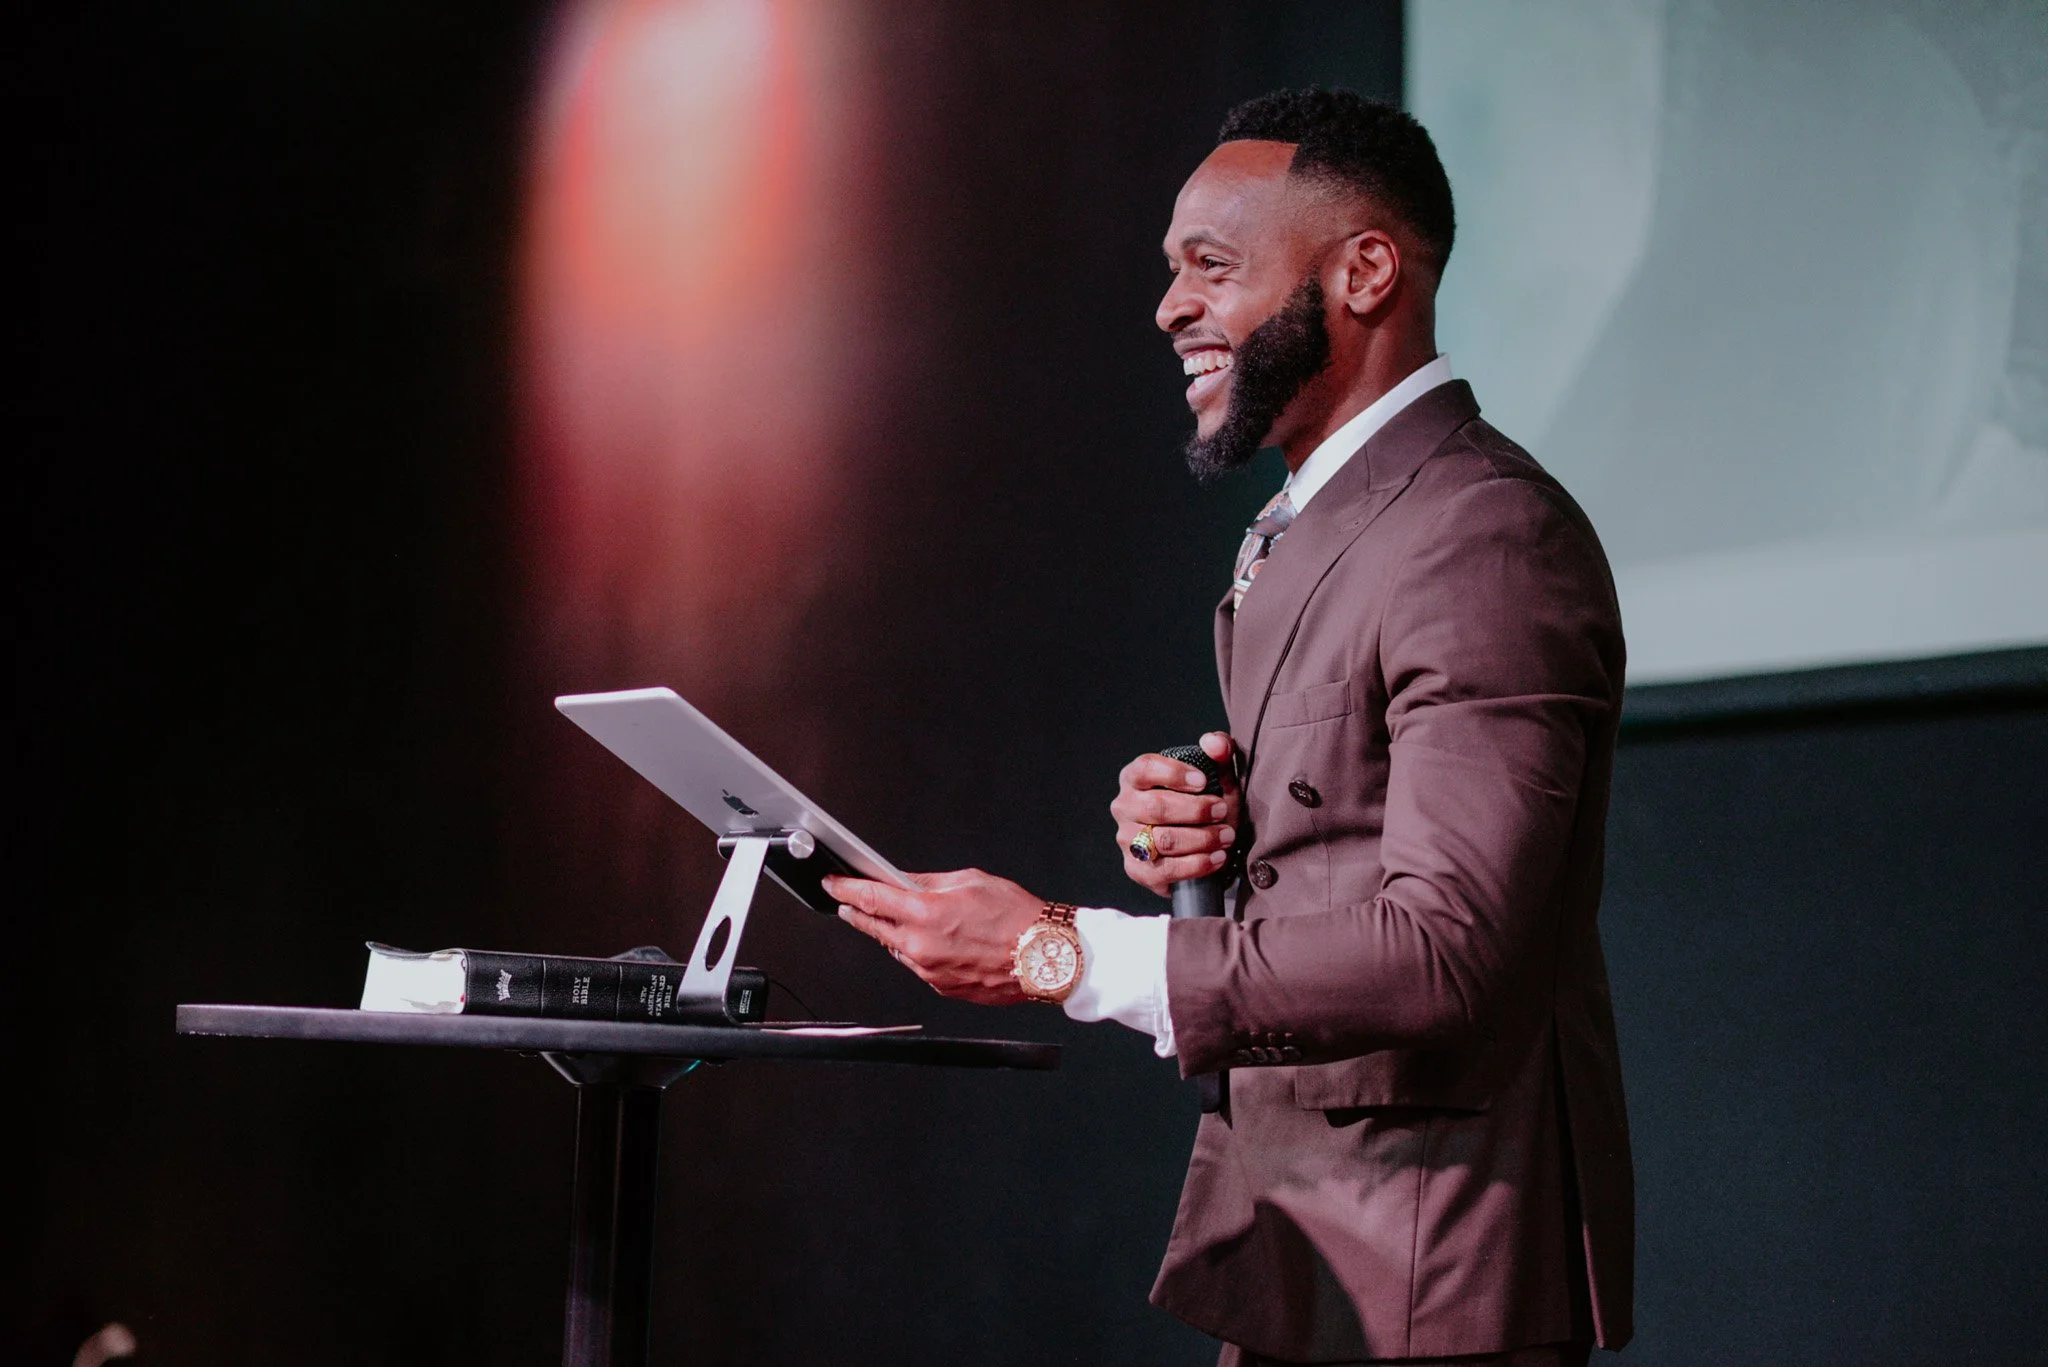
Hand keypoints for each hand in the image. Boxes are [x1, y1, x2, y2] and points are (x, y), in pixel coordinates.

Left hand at [823, 868, 1045, 1004]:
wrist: (1046, 956)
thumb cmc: (1017, 917)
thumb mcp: (970, 881)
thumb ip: (930, 883)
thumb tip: (904, 881)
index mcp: (926, 913)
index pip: (871, 898)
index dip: (846, 890)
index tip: (833, 884)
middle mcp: (921, 946)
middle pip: (874, 927)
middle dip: (859, 913)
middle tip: (849, 902)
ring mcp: (930, 971)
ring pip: (896, 949)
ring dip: (893, 933)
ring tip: (904, 919)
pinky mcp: (942, 988)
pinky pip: (918, 966)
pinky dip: (918, 952)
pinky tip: (934, 940)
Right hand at [1112, 731, 1239, 897]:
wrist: (1202, 847)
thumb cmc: (1204, 806)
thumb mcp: (1216, 778)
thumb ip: (1219, 754)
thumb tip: (1215, 743)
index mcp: (1135, 778)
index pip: (1145, 769)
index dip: (1174, 774)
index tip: (1203, 780)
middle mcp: (1124, 807)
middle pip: (1156, 807)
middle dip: (1196, 810)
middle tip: (1222, 811)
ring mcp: (1127, 840)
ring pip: (1163, 840)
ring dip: (1202, 839)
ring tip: (1227, 836)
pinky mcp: (1137, 869)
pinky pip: (1165, 870)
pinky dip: (1196, 865)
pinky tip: (1217, 858)